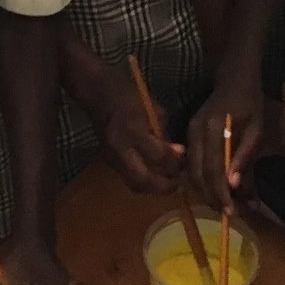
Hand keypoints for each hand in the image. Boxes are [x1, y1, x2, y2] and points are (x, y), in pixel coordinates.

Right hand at [97, 70, 183, 196]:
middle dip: (164, 186)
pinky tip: (154, 177)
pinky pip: (127, 178)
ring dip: (153, 188)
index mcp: (134, 131)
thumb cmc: (131, 97)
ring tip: (169, 185)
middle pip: (144, 180)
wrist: (100, 95)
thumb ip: (164, 135)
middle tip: (180, 185)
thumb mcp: (154, 110)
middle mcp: (121, 149)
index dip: (175, 162)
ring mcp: (112, 157)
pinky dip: (143, 181)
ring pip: (134, 184)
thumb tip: (178, 154)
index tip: (185, 160)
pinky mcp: (108, 161)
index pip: (159, 156)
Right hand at [186, 75, 262, 209]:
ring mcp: (189, 132)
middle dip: (211, 196)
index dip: (220, 192)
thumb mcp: (256, 129)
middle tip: (227, 213)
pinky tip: (214, 188)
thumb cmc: (250, 103)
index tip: (230, 212)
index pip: (213, 169)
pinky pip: (191, 163)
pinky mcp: (188, 134)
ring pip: (191, 170)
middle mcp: (195, 132)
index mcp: (214, 129)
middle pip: (197, 173)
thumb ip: (243, 156)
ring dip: (205, 190)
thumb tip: (232, 185)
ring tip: (222, 204)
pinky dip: (201, 178)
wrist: (234, 80)